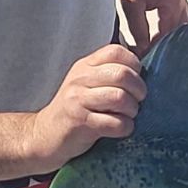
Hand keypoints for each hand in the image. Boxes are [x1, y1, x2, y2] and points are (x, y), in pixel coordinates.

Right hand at [29, 45, 145, 170]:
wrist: (44, 135)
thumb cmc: (73, 110)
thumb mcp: (87, 83)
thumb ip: (109, 74)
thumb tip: (143, 72)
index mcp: (85, 65)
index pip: (116, 51)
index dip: (134, 65)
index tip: (136, 80)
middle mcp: (80, 79)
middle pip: (122, 74)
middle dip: (139, 90)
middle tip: (138, 101)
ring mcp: (78, 100)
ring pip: (120, 98)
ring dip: (132, 110)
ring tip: (128, 116)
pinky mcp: (80, 122)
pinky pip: (115, 123)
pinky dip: (125, 128)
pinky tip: (120, 129)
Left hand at [118, 0, 187, 56]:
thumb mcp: (132, 7)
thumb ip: (138, 30)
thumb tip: (142, 49)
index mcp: (172, 6)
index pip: (168, 37)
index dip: (156, 49)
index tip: (145, 56)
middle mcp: (181, 2)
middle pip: (179, 34)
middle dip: (166, 45)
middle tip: (152, 55)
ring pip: (182, 26)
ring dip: (171, 37)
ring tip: (158, 46)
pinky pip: (180, 17)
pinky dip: (174, 27)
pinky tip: (164, 33)